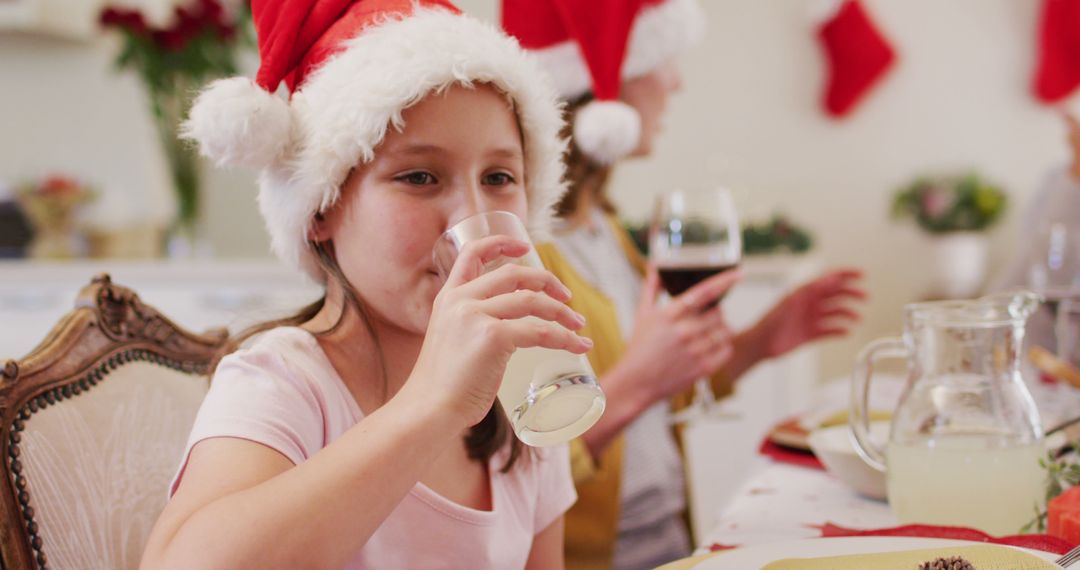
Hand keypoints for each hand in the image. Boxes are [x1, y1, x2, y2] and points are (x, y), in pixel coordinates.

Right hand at [406, 236, 592, 429]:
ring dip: (562, 312)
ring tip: (578, 325)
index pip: (472, 253)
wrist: (428, 410)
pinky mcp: (492, 338)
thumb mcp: (452, 343)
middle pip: (514, 274)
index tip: (526, 247)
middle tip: (567, 297)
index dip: (501, 243)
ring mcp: (475, 316)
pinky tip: (578, 346)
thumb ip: (474, 329)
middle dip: (546, 281)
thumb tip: (511, 335)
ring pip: (532, 301)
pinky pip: (540, 332)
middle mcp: (460, 301)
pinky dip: (565, 339)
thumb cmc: (442, 388)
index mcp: (447, 298)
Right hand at [612, 265, 741, 405]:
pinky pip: (727, 350)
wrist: (636, 383)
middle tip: (704, 319)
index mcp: (668, 315)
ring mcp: (694, 351)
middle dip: (715, 313)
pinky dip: (724, 346)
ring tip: (706, 334)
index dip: (724, 280)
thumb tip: (655, 266)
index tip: (740, 273)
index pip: (703, 292)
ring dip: (720, 330)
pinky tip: (711, 347)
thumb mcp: (642, 315)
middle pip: (718, 313)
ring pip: (725, 331)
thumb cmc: (639, 348)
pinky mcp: (702, 368)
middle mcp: (683, 332)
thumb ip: (651, 288)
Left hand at [754, 268, 865, 358]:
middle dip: (852, 293)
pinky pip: (831, 331)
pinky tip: (847, 332)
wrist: (759, 345)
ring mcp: (811, 319)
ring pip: (836, 313)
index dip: (846, 274)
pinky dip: (840, 330)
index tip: (863, 274)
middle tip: (866, 297)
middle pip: (836, 294)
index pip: (829, 278)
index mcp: (804, 292)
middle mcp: (810, 304)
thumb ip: (811, 290)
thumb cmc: (770, 321)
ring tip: (857, 318)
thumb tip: (830, 278)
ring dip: (849, 313)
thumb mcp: (791, 302)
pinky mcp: (812, 334)